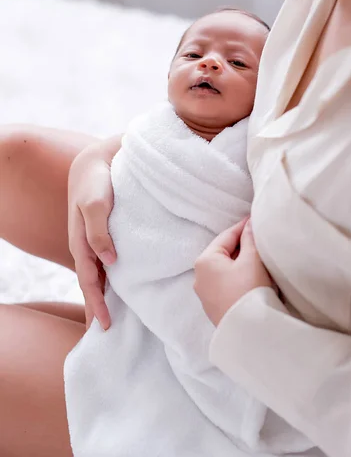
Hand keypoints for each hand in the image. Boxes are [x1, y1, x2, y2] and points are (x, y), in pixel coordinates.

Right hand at [68, 135, 120, 329]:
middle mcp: (89, 246)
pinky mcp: (109, 233)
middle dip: (98, 308)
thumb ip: (99, 230)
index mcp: (82, 243)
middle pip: (93, 284)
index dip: (96, 305)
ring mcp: (98, 241)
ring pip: (101, 275)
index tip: (105, 327)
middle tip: (109, 333)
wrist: (100, 159)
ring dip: (107, 296)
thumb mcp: (95, 202)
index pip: (89, 282)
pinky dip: (115, 278)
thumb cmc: (97, 180)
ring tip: (118, 317)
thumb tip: (110, 262)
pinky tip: (125, 285)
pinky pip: (109, 261)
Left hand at [194, 218, 272, 326]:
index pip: (227, 236)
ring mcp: (205, 294)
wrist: (248, 331)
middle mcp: (199, 276)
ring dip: (241, 263)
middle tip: (260, 239)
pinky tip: (252, 278)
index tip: (256, 220)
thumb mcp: (252, 260)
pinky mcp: (214, 307)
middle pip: (224, 253)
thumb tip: (249, 224)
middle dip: (242, 246)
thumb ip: (250, 239)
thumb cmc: (249, 291)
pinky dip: (238, 277)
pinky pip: (226, 284)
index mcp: (205, 260)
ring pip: (225, 270)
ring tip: (259, 259)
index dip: (243, 227)